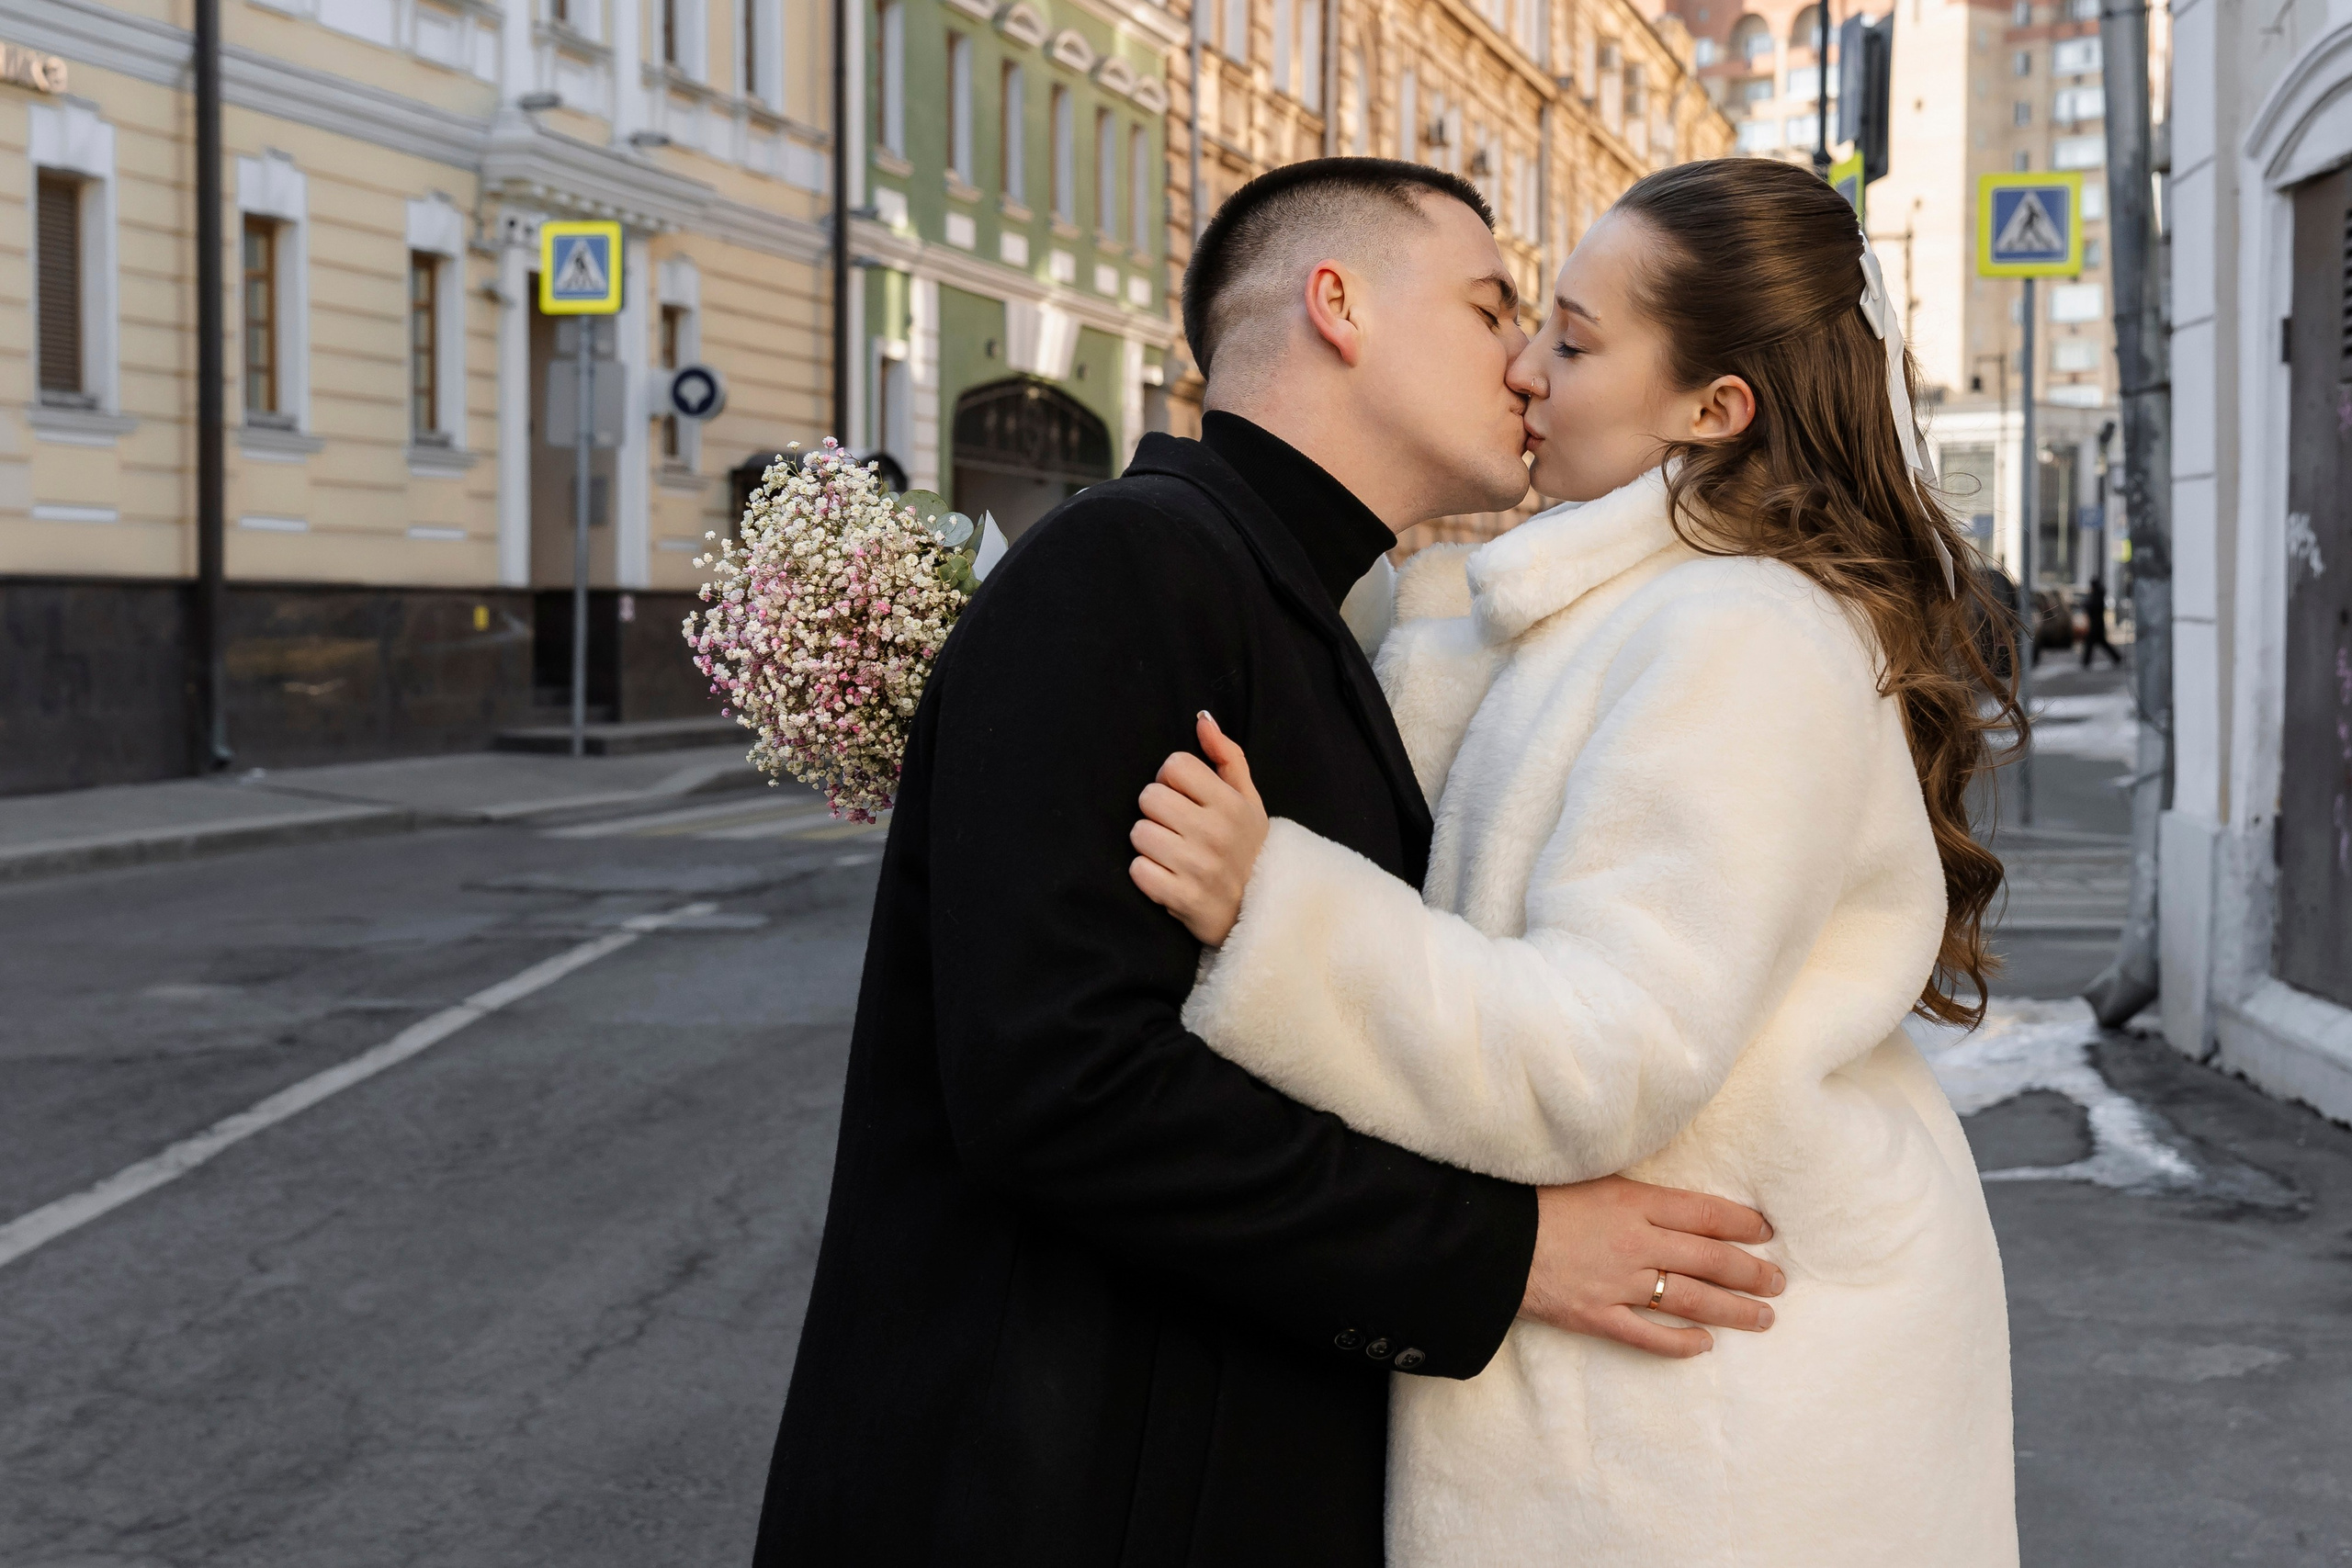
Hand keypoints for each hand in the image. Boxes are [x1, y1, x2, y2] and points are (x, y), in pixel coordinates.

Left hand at [1129, 712, 1269, 946]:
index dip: (1171, 780)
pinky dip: (1147, 875)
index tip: (1183, 798)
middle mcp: (1215, 832)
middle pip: (1149, 797)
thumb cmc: (1249, 850)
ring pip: (1139, 833)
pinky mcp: (1182, 898)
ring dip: (1150, 845)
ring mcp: (1198, 867)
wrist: (1265, 913)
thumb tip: (1202, 719)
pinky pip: (1138, 870)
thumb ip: (1227, 756)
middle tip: (1177, 829)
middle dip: (1157, 812)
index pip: (1173, 766)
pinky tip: (1168, 877)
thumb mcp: (1249, 801)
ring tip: (1174, 855)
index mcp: (1231, 803)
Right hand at [1518, 1176, 1783, 1357]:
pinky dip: (1679, 1343)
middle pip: (1709, 1258)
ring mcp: (1617, 1282)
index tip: (1766, 1232)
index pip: (1704, 1212)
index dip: (1741, 1224)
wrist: (1486, 1238)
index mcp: (1632, 1201)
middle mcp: (1635, 1242)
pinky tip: (1704, 1346)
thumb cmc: (1533, 1199)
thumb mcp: (1589, 1178)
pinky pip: (1648, 1335)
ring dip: (1733, 1309)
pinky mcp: (1596, 1315)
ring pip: (1690, 1299)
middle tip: (1779, 1281)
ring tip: (1763, 1317)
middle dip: (1751, 1271)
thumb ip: (1634, 1193)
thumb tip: (1675, 1204)